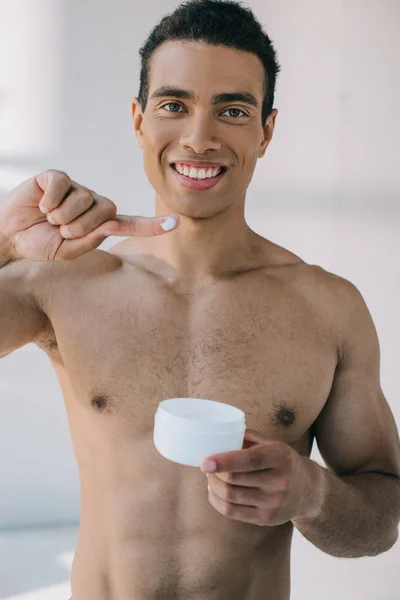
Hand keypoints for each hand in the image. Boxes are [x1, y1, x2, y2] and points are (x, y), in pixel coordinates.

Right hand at [0, 169, 179, 261]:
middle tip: (61, 230)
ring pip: (84, 198)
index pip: (129, 223)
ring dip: (63, 215)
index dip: (151, 225)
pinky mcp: (56, 177)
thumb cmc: (41, 244)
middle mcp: (92, 203)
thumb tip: (109, 227)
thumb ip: (88, 241)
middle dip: (81, 226)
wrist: (11, 235)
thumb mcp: (66, 251)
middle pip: (107, 209)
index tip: (175, 223)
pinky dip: (50, 199)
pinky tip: (41, 205)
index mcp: (99, 224)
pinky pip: (62, 184)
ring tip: (50, 219)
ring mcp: (75, 188)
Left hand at [200, 429, 320, 526]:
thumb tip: (223, 434)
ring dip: (213, 486)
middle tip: (208, 466)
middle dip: (215, 473)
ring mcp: (273, 502)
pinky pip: (232, 512)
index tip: (205, 462)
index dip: (224, 461)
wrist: (308, 490)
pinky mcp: (266, 518)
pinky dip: (217, 501)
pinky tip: (215, 492)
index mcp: (281, 457)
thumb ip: (250, 437)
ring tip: (211, 477)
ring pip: (230, 497)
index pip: (248, 460)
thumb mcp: (274, 444)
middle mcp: (279, 481)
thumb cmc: (283, 462)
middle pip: (235, 480)